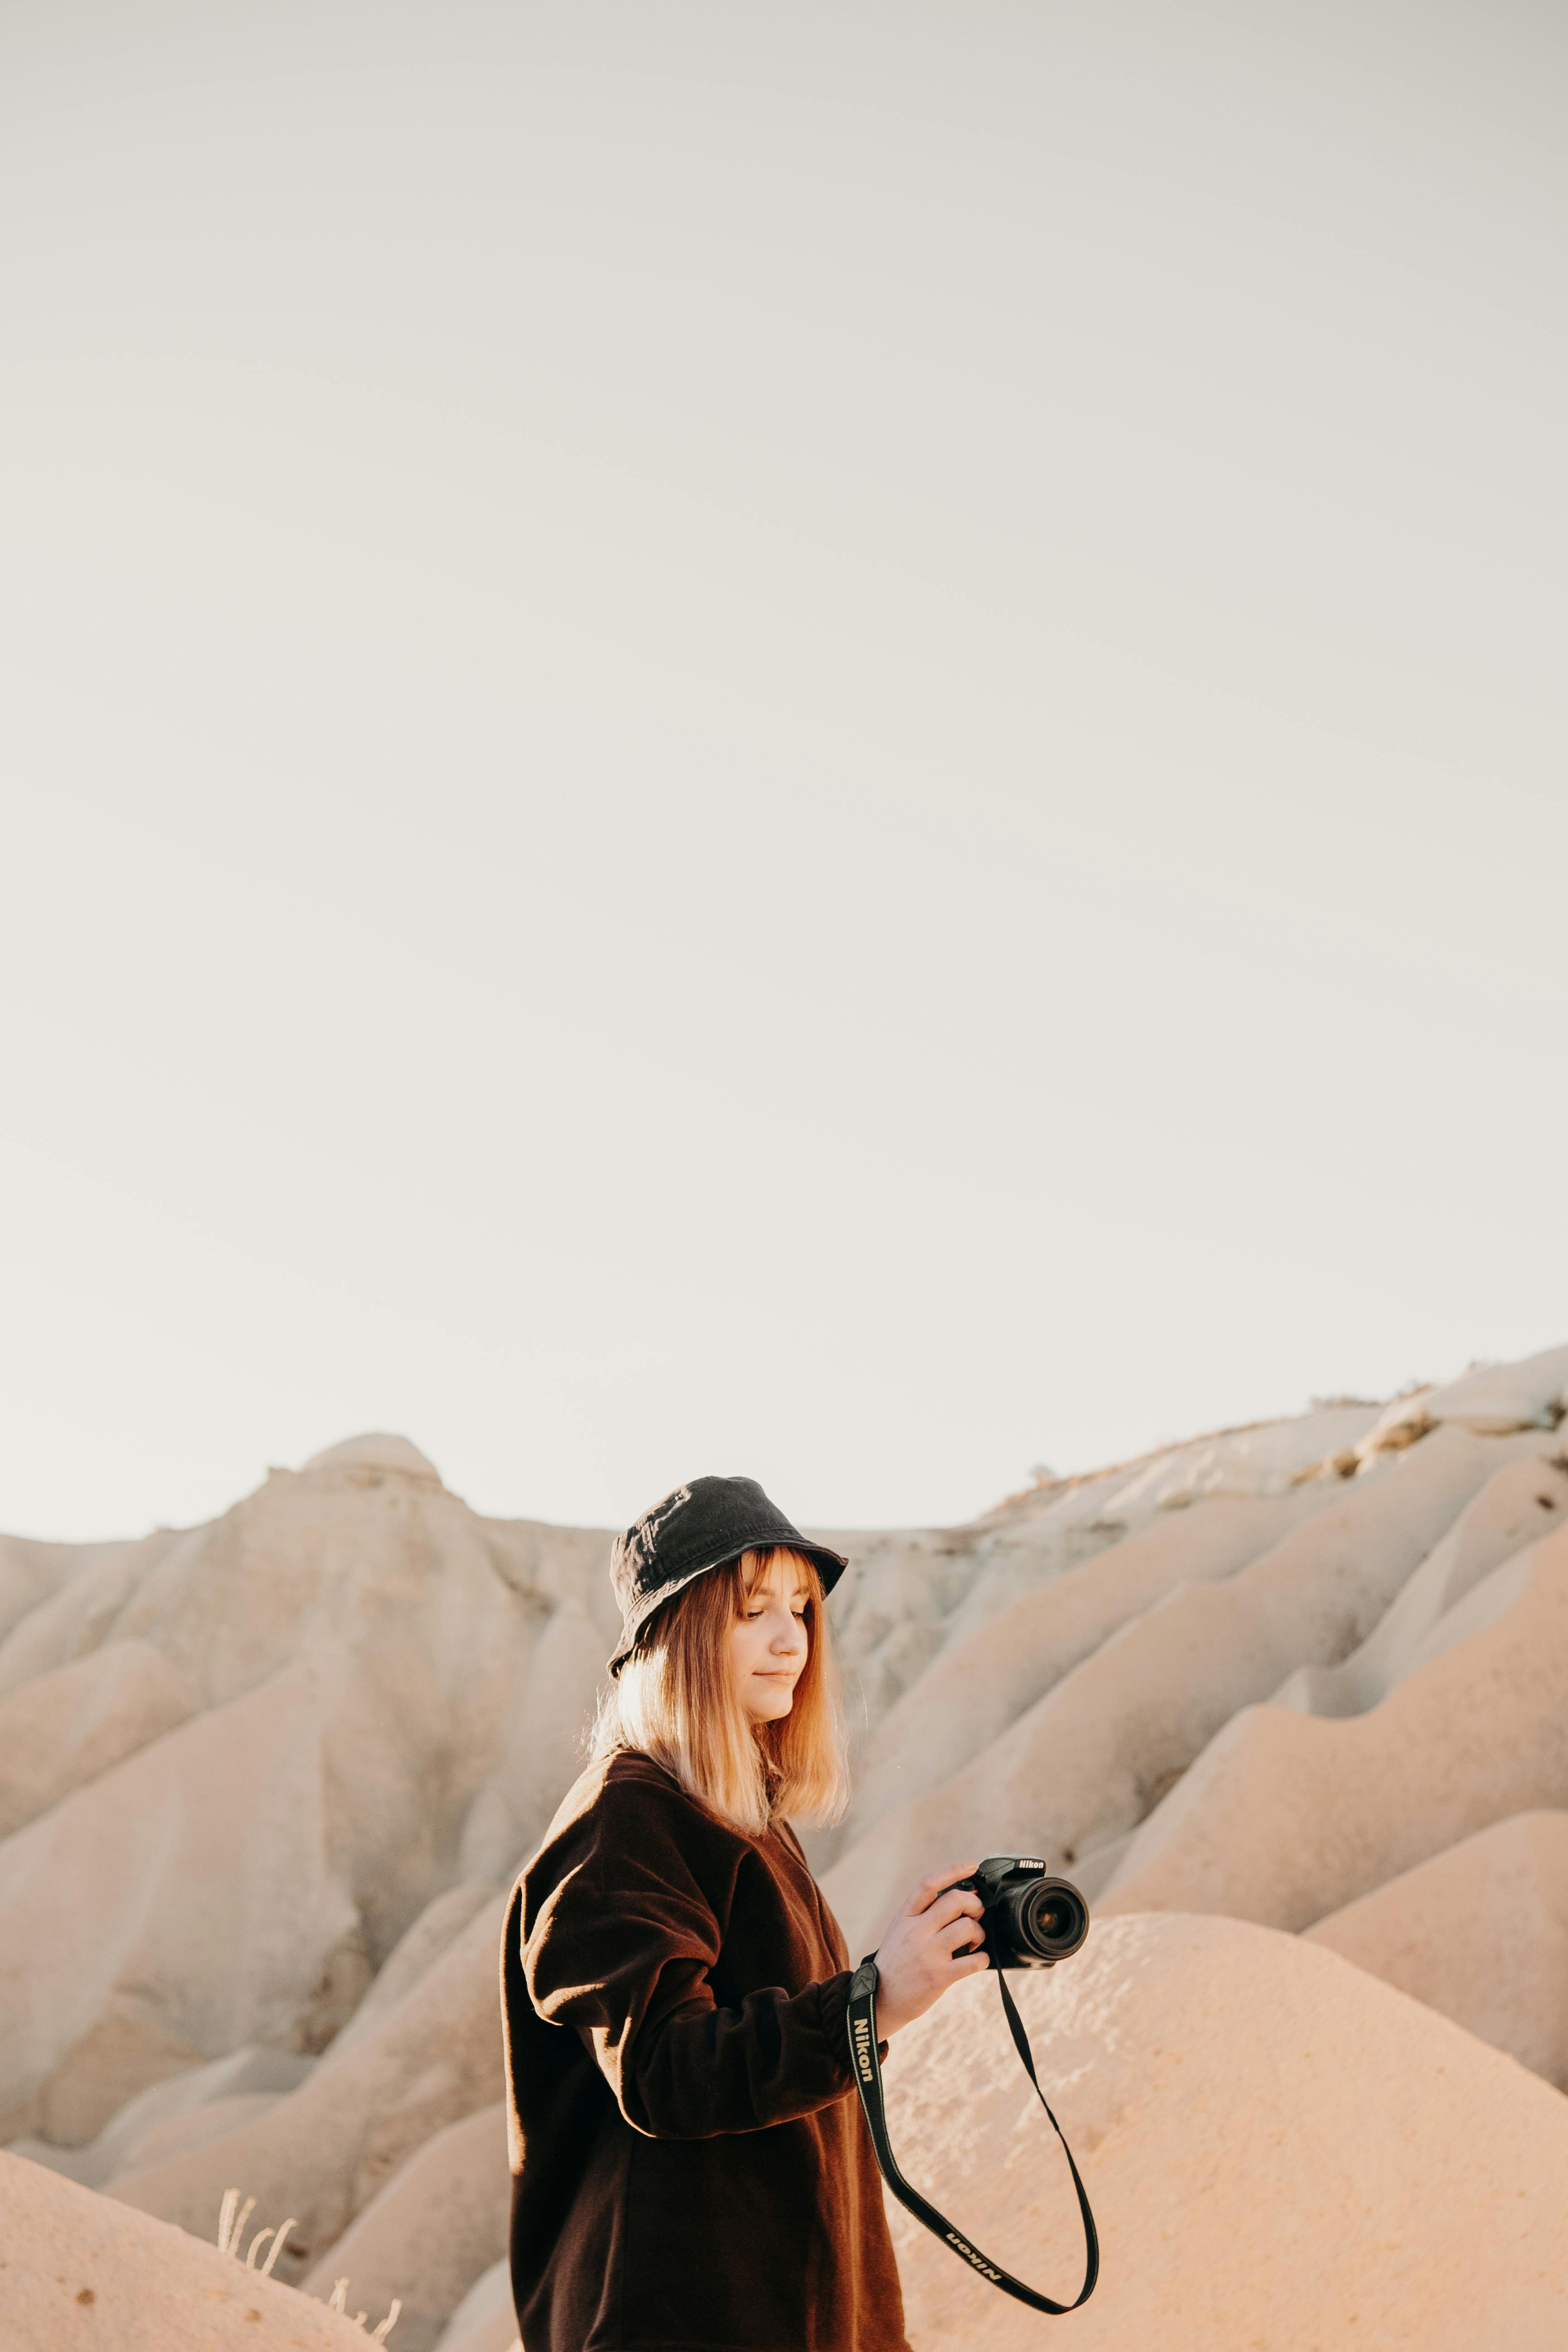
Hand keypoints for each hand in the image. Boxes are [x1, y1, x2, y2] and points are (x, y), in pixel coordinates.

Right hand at [872, 1860, 987, 2036]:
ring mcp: (928, 1954)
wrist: (880, 2000)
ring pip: (968, 1927)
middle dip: (975, 1904)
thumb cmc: (895, 1963)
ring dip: (979, 1933)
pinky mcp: (940, 1977)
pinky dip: (983, 1959)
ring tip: (974, 1941)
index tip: (972, 1867)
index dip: (953, 1870)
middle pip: (956, 1901)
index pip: (929, 1884)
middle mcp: (916, 1931)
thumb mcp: (900, 1930)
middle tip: (976, 1914)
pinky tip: (977, 1960)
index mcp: (905, 1916)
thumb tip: (957, 1898)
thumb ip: (922, 1914)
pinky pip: (974, 1961)